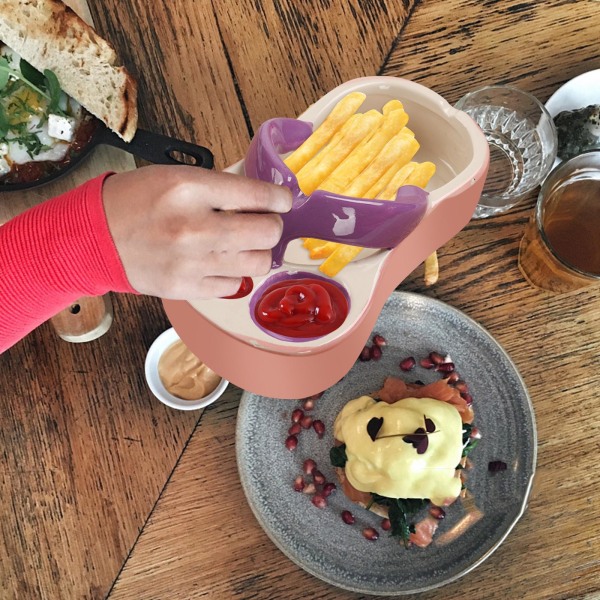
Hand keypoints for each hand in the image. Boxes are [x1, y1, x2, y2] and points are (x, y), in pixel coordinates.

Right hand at [102, 165, 291, 298]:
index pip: (259, 195)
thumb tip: (262, 198)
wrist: (96, 238)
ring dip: (257, 251)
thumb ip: (219, 187)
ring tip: (243, 244)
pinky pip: (235, 285)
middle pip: (268, 233)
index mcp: (190, 189)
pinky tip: (220, 262)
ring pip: (258, 262)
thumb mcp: (176, 177)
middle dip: (272, 226)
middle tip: (263, 223)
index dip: (281, 198)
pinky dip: (233, 273)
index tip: (283, 201)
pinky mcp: (188, 288)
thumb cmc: (136, 201)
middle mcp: (195, 227)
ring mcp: (193, 262)